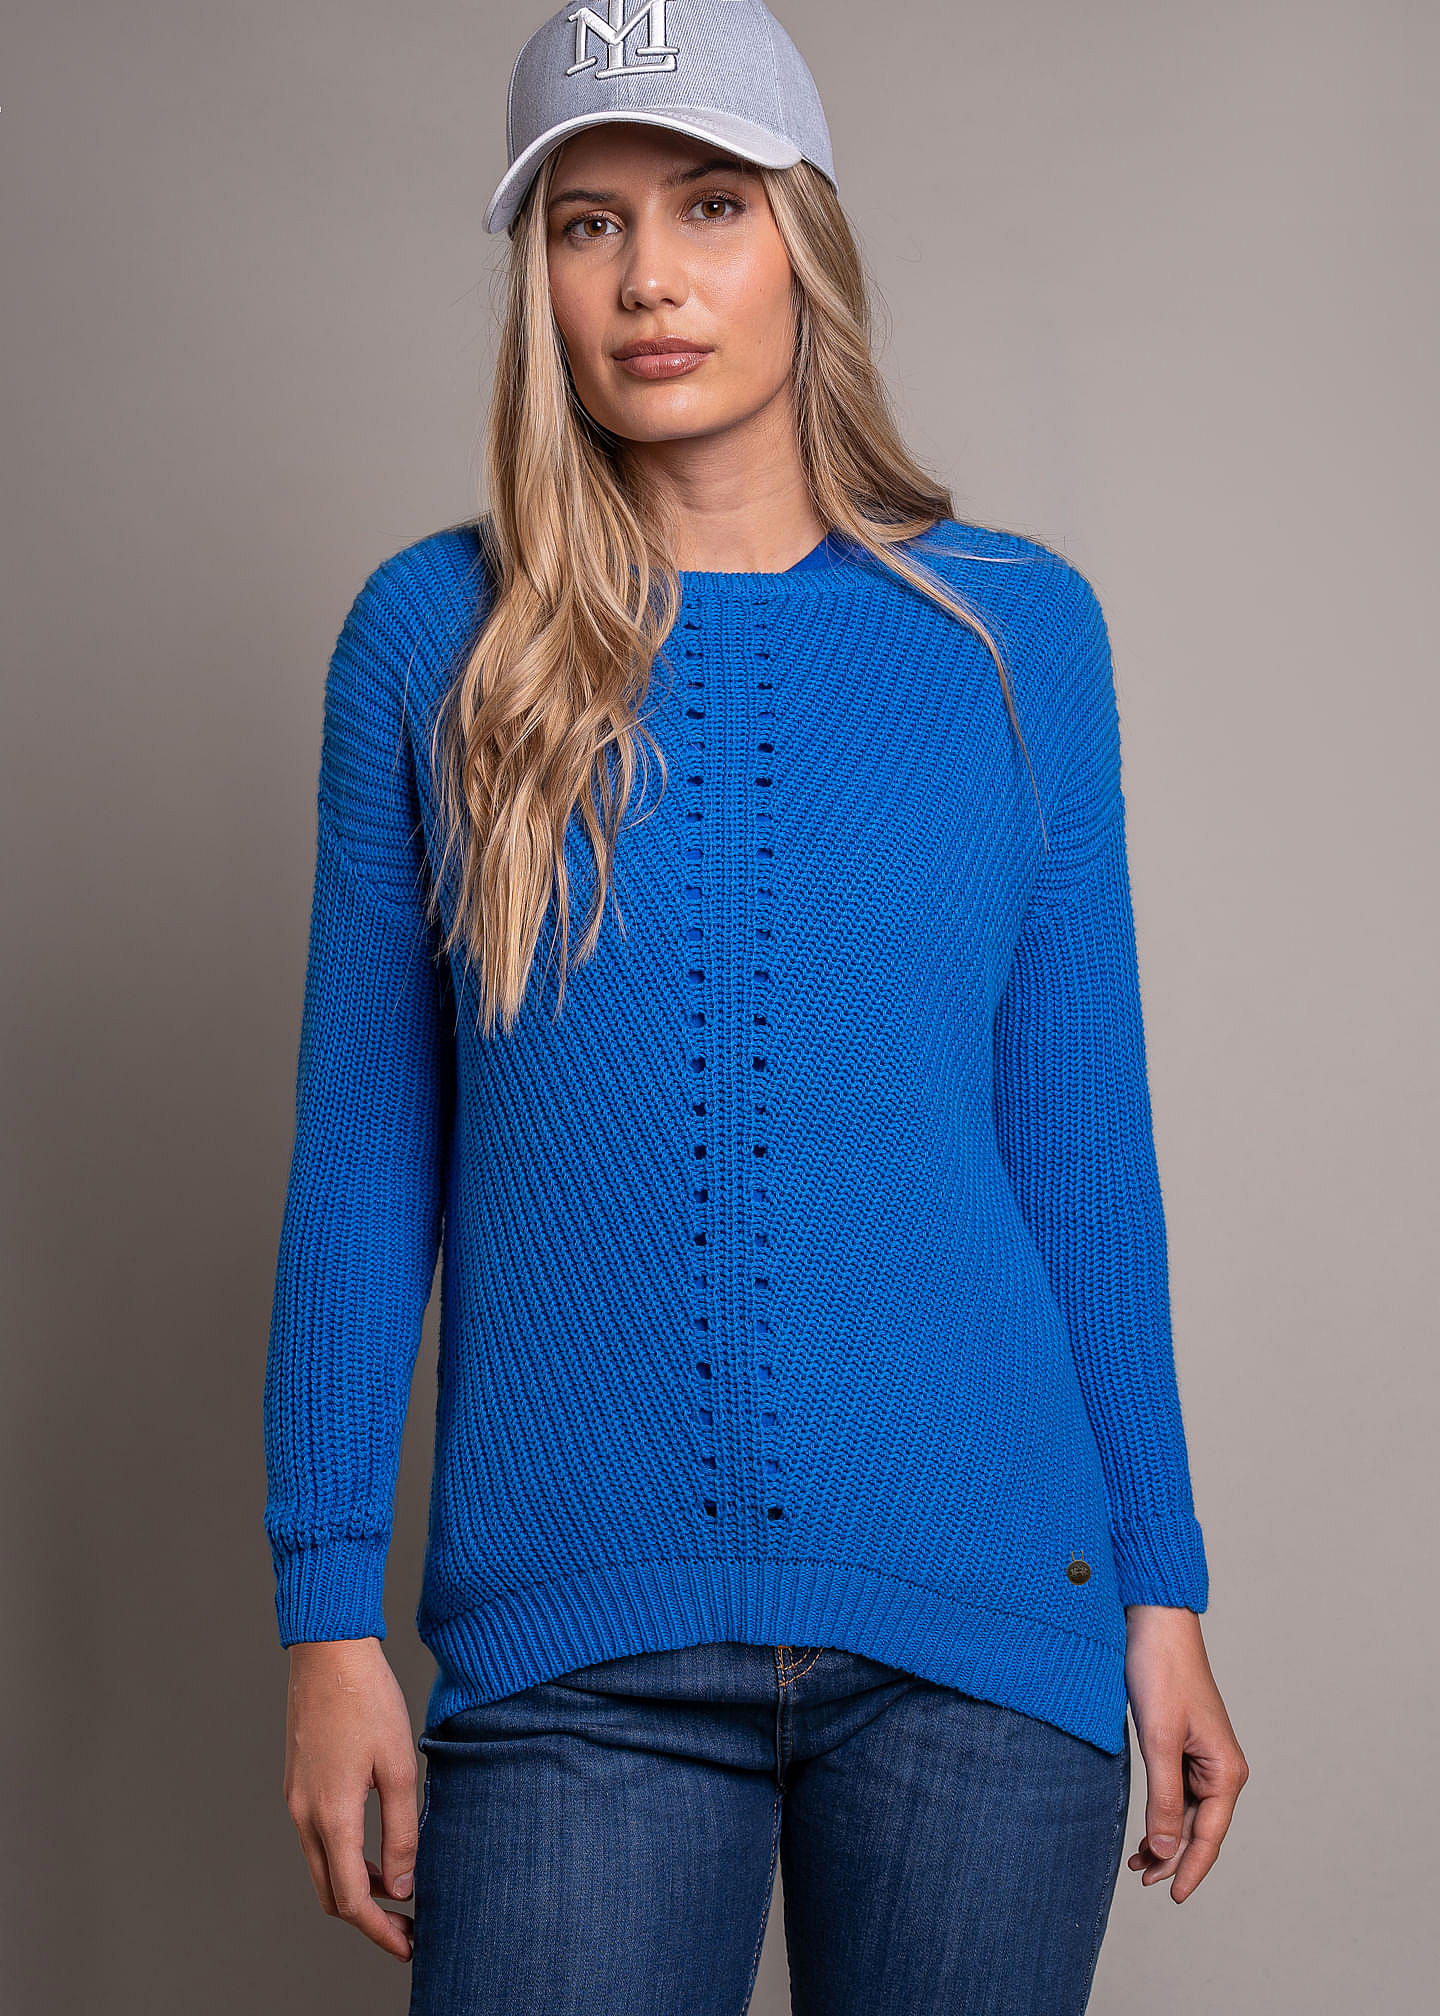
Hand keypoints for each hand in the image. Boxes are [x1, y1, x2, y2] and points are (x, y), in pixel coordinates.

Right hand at [281, 1636, 419, 1960]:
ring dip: (355, 1888)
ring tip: (398, 1891)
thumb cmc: (368, 1700)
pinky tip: (374, 1849)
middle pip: (330, 1893)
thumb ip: (402, 1832)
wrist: (327, 1651)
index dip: (380, 1931)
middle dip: (367, 1918)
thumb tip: (403, 1887)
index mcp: (331, 1816)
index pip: (351, 1899)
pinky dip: (344, 1858)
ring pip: (321, 1868)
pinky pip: (316, 1840)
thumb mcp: (398, 1767)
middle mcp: (304, 1815)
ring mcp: (296, 1800)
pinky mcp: (297, 1783)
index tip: (410, 1947)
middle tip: (407, 1927)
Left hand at [1123, 1605, 1247, 1903]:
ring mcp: (1203, 1755)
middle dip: (1174, 1857)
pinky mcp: (1184, 1743)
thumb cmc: (1161, 1673)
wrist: (1154, 1622)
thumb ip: (1164, 1800)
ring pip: (1188, 1812)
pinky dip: (1161, 1813)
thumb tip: (1166, 1853)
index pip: (1209, 1836)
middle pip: (1201, 1828)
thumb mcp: (1159, 1741)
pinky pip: (1177, 1791)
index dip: (1190, 1870)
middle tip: (1141, 1880)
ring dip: (1165, 1838)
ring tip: (1136, 1862)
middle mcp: (1221, 1767)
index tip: (1172, 1898)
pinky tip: (1145, 1828)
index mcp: (1226, 1770)